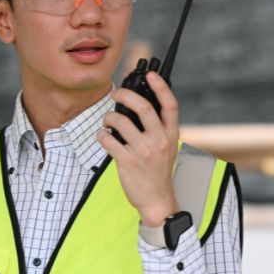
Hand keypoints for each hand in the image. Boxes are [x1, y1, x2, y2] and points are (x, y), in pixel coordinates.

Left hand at [97, 71, 179, 226]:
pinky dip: (101, 135)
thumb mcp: (167, 147)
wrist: (157, 199)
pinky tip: (104, 137)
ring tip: (107, 121)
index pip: (170, 105)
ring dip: (108, 117)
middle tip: (115, 94)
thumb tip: (137, 104)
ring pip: (120, 121)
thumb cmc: (159, 170)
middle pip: (142, 107)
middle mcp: (159, 140)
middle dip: (125, 95)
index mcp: (171, 134)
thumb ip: (158, 127)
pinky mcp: (127, 161)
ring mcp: (143, 151)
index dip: (161, 86)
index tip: (151, 74)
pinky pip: (108, 139)